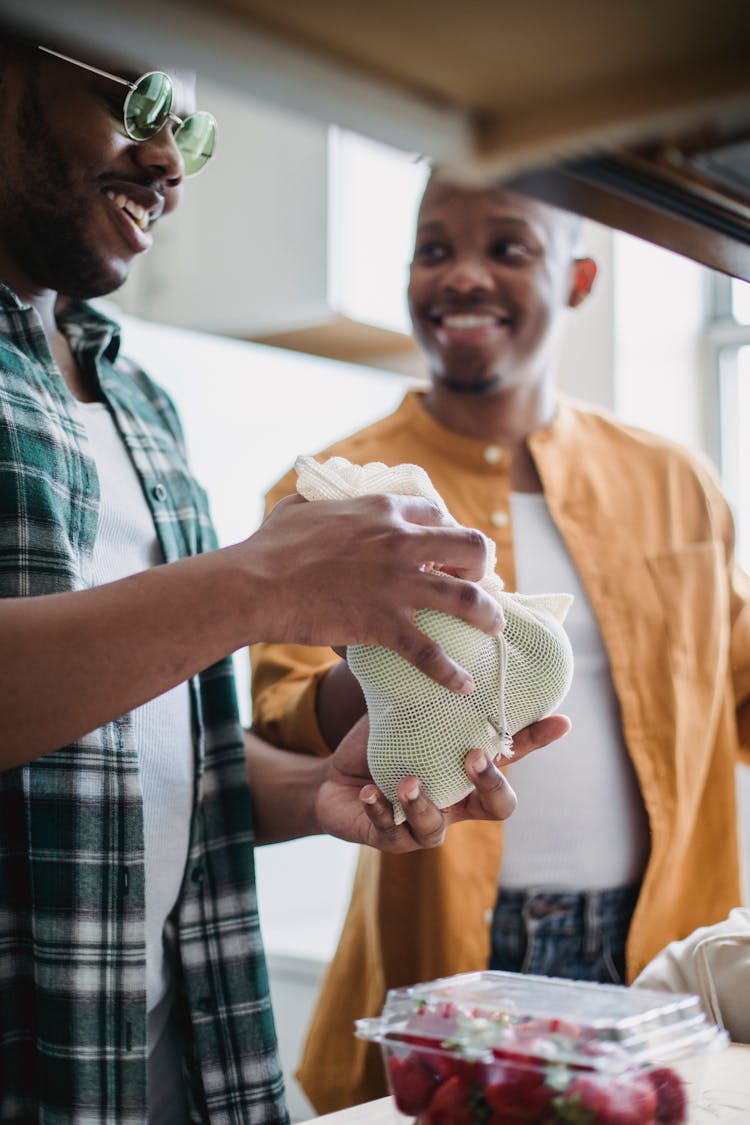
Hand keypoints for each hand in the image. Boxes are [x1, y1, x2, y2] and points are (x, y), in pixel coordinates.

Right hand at [241, 493, 503, 692]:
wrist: (255, 585)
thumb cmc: (270, 547)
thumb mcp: (299, 509)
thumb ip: (319, 503)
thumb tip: (316, 502)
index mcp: (382, 511)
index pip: (436, 514)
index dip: (446, 532)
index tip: (445, 550)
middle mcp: (401, 542)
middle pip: (470, 547)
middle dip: (481, 566)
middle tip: (476, 582)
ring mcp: (397, 584)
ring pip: (465, 597)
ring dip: (487, 613)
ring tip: (494, 625)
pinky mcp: (385, 623)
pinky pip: (429, 653)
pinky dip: (450, 673)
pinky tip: (463, 685)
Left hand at [314, 713, 570, 852]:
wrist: (338, 780)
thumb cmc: (382, 744)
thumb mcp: (406, 711)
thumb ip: (428, 688)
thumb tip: (442, 632)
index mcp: (468, 768)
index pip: (511, 754)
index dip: (536, 741)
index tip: (561, 720)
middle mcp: (456, 800)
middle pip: (498, 807)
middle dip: (490, 785)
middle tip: (473, 756)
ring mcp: (424, 823)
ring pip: (437, 828)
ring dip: (423, 803)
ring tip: (406, 781)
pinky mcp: (388, 836)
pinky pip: (389, 830)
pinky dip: (379, 810)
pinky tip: (369, 791)